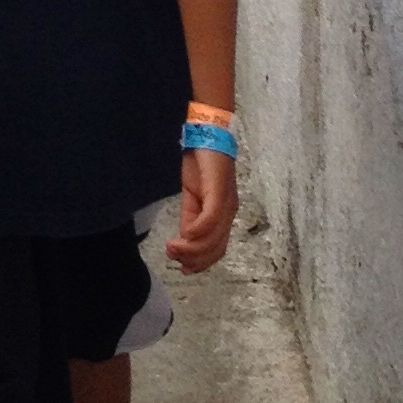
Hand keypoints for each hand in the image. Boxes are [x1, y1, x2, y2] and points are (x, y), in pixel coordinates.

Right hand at [165, 145, 234, 272]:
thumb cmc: (200, 162)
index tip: (183, 268)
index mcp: (224, 214)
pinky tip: (185, 235)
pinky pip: (210, 219)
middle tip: (175, 259)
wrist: (208, 134)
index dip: (201, 262)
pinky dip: (197, 231)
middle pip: (215, 249)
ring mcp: (226, 204)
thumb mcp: (192, 195)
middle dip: (195, 260)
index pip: (217, 248)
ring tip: (173, 249)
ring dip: (192, 249)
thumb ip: (191, 217)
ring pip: (213, 239)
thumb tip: (185, 239)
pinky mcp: (219, 193)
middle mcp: (229, 213)